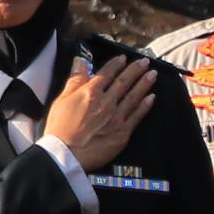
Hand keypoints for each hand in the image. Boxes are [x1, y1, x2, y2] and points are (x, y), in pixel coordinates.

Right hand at [43, 55, 159, 170]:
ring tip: (152, 75)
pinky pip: (137, 116)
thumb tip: (80, 62)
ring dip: (144, 84)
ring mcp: (117, 117)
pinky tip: (151, 98)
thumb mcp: (61, 100)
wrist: (65, 155)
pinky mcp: (122, 133)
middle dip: (135, 70)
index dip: (116, 64)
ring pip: (134, 96)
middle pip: (124, 82)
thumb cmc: (60, 129)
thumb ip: (74, 80)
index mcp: (91, 93)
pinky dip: (145, 105)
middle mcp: (107, 102)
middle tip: (145, 62)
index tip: (123, 58)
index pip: (107, 73)